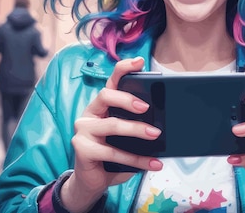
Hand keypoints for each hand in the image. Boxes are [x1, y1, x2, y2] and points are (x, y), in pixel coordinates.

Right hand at [60, 56, 162, 212]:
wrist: (92, 182)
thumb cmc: (112, 155)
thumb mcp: (126, 138)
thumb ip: (136, 125)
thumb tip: (163, 123)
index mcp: (101, 106)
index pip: (111, 82)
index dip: (123, 69)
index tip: (139, 62)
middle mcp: (89, 114)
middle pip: (106, 96)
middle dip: (127, 98)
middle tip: (147, 107)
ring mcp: (83, 130)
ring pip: (112, 125)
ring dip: (136, 130)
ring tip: (156, 135)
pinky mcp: (81, 149)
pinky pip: (113, 152)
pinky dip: (136, 159)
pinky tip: (152, 163)